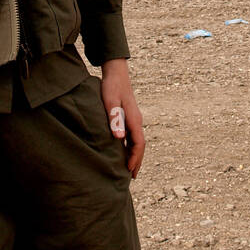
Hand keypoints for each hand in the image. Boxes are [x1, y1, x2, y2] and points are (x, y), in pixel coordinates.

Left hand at [99, 58, 144, 178]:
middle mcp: (136, 120)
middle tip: (133, 177)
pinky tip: (122, 151)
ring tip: (129, 169)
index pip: (138, 143)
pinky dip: (130, 147)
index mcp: (134, 119)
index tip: (129, 171)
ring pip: (136, 141)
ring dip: (134, 155)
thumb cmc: (111, 87)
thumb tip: (119, 138)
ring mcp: (133, 119)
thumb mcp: (110, 102)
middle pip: (140, 145)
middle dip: (137, 161)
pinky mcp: (128, 116)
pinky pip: (132, 136)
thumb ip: (114, 119)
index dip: (135, 158)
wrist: (115, 72)